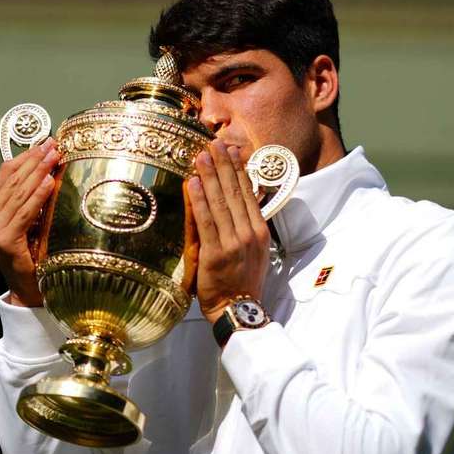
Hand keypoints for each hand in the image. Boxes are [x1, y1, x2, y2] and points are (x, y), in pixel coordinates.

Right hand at [0, 137, 59, 306]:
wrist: (27, 288)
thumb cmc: (32, 255)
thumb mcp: (30, 223)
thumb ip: (32, 201)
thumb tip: (50, 171)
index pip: (7, 173)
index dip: (26, 155)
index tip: (45, 142)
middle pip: (14, 179)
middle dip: (36, 159)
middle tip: (54, 144)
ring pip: (19, 193)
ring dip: (39, 172)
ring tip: (55, 156)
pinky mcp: (5, 240)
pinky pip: (25, 213)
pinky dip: (38, 196)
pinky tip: (49, 183)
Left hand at [187, 140, 271, 324]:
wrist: (238, 309)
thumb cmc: (243, 282)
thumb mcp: (253, 252)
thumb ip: (245, 228)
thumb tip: (236, 204)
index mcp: (260, 232)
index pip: (249, 194)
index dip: (239, 170)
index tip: (232, 151)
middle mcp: (249, 234)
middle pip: (235, 192)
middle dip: (223, 165)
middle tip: (214, 143)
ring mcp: (234, 243)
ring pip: (221, 202)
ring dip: (210, 176)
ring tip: (201, 156)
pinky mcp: (216, 253)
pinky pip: (207, 221)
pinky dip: (200, 200)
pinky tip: (194, 183)